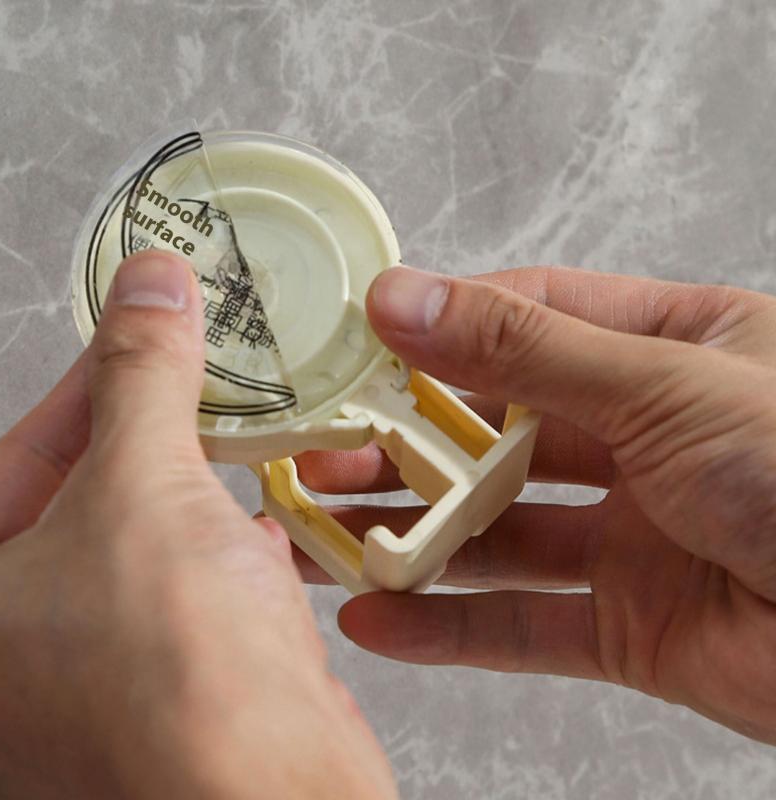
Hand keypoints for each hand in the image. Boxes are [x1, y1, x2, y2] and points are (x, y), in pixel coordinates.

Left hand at [0, 252, 396, 799]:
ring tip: (245, 434)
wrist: (279, 793)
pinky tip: (264, 527)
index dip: (92, 377)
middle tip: (201, 371)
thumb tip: (148, 282)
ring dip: (204, 486)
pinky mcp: (174, 685)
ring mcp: (98, 671)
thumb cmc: (178, 670)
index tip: (145, 324)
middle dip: (157, 430)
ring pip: (153, 540)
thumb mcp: (145, 486)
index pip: (23, 453)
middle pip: (89, 494)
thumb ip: (143, 377)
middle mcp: (17, 649)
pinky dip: (231, 549)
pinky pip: (195, 589)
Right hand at [296, 265, 775, 744]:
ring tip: (323, 539)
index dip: (438, 328)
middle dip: (403, 448)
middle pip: (495, 435)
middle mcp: (644, 438)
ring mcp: (635, 534)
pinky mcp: (632, 625)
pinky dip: (451, 628)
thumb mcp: (664, 384)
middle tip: (317, 456)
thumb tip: (404, 298)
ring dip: (410, 538)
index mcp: (668, 350)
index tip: (357, 344)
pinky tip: (379, 620)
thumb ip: (525, 348)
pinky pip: (526, 625)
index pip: (525, 319)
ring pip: (497, 533)